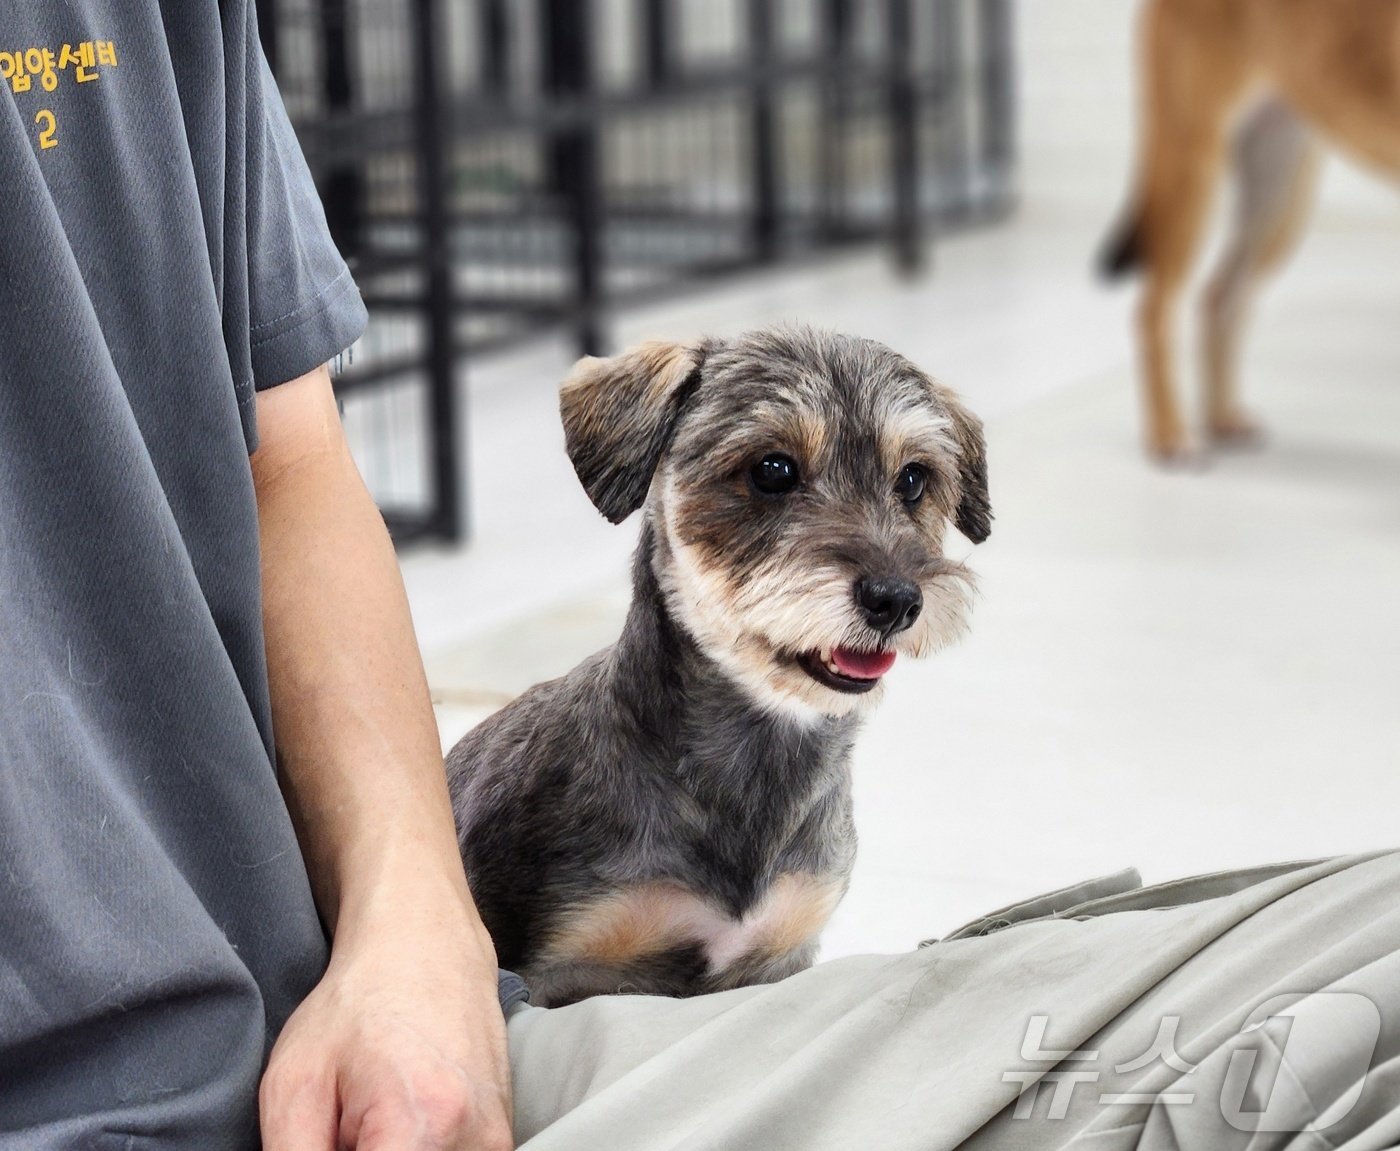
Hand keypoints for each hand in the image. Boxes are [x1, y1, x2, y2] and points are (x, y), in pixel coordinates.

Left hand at [260, 875, 513, 1149]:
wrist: (426, 944)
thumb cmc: (357, 1003)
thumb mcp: (294, 1085)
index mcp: (422, 1126)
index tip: (326, 1142)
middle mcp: (476, 1143)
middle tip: (343, 1128)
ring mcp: (497, 1145)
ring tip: (367, 1127)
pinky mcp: (502, 1142)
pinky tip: (394, 1128)